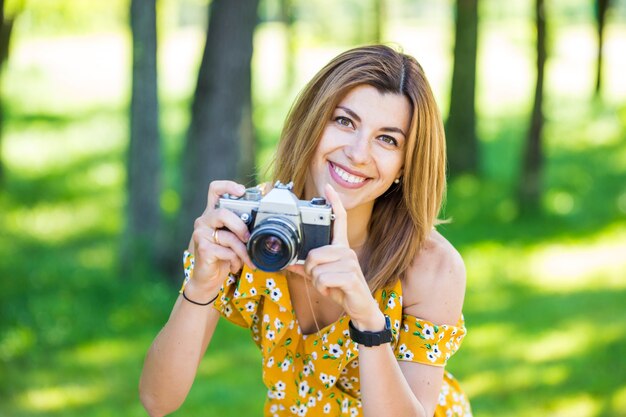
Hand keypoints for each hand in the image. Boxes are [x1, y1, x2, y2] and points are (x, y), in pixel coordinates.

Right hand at [189, 181, 253, 292]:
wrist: (208, 279)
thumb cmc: (223, 256)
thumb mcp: (234, 239)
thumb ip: (242, 228)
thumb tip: (264, 222)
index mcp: (213, 214)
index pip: (215, 190)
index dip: (228, 186)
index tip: (242, 191)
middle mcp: (204, 220)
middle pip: (223, 212)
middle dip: (241, 226)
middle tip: (248, 238)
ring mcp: (200, 234)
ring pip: (229, 236)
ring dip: (243, 251)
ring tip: (248, 260)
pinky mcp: (203, 249)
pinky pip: (227, 252)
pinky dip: (236, 261)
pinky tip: (234, 266)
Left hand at [288, 184, 383, 329]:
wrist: (361, 308)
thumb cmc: (342, 290)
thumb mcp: (323, 278)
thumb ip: (308, 269)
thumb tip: (290, 264)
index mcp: (341, 247)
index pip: (339, 220)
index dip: (334, 203)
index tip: (328, 188)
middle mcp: (347, 251)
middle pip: (314, 253)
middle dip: (311, 270)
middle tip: (323, 279)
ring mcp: (350, 262)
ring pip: (316, 268)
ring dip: (317, 282)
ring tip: (330, 285)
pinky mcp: (351, 276)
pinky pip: (323, 279)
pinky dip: (323, 288)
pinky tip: (334, 290)